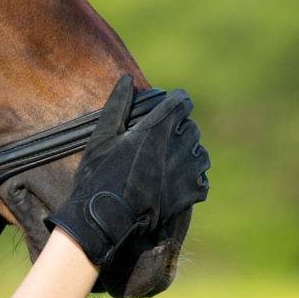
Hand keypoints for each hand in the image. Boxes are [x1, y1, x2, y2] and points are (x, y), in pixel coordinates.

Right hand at [45, 76, 210, 267]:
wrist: (105, 219)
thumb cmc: (98, 175)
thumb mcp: (101, 137)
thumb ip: (117, 105)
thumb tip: (126, 78)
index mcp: (158, 125)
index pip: (182, 102)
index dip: (174, 105)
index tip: (165, 113)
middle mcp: (178, 144)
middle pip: (192, 128)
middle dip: (179, 132)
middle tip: (159, 145)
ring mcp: (188, 169)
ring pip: (200, 153)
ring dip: (187, 156)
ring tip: (165, 167)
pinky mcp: (192, 192)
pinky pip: (201, 180)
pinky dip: (190, 181)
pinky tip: (172, 186)